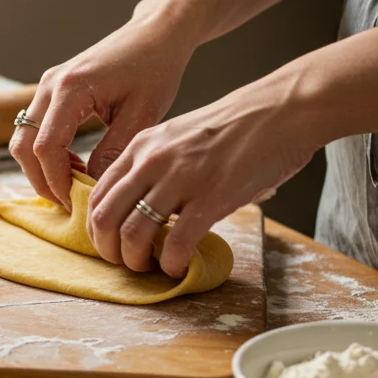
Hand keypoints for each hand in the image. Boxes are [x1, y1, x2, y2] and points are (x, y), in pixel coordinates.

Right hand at [10, 20, 190, 209]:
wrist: (155, 35)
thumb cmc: (155, 69)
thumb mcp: (142, 117)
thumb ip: (113, 153)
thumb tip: (92, 189)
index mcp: (71, 89)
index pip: (45, 147)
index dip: (57, 181)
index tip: (77, 202)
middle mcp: (49, 86)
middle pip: (23, 146)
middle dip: (42, 180)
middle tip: (70, 202)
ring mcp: (45, 86)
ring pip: (22, 139)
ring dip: (41, 167)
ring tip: (74, 184)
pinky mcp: (50, 90)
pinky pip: (33, 129)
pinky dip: (46, 153)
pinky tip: (75, 164)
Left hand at [86, 82, 316, 276]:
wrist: (282, 111)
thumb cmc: (234, 127)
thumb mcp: (177, 137)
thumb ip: (154, 165)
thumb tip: (139, 205)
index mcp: (140, 147)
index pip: (97, 194)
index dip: (95, 227)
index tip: (108, 243)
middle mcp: (152, 162)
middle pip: (105, 217)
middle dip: (106, 249)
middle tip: (122, 262)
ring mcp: (180, 180)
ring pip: (133, 233)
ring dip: (135, 260)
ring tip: (149, 266)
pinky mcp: (211, 198)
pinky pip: (176, 242)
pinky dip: (171, 263)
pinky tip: (178, 266)